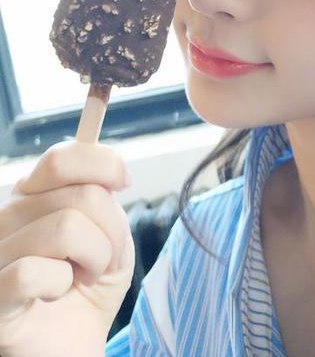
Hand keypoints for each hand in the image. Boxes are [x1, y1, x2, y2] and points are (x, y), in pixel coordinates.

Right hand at [0, 140, 134, 356]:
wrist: (74, 344)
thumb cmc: (89, 286)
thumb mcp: (112, 236)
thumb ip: (107, 201)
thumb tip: (112, 178)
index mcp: (34, 194)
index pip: (63, 157)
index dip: (104, 164)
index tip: (124, 183)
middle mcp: (8, 215)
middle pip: (84, 195)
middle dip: (112, 231)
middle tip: (101, 258)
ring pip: (67, 228)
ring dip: (95, 258)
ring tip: (82, 276)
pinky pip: (30, 271)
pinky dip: (59, 283)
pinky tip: (56, 292)